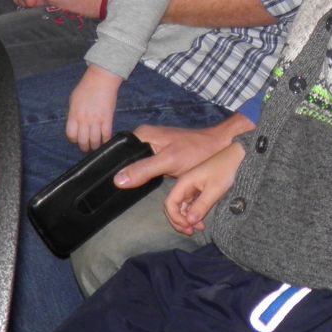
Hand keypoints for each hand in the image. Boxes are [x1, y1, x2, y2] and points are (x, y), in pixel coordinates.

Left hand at [66, 66, 124, 151]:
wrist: (101, 79)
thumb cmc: (86, 87)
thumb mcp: (74, 100)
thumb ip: (74, 114)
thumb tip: (75, 124)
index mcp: (74, 115)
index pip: (71, 135)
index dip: (74, 140)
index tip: (77, 140)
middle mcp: (84, 120)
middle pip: (83, 141)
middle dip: (85, 147)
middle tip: (87, 148)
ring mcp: (96, 120)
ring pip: (95, 141)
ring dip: (95, 146)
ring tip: (96, 146)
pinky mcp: (108, 118)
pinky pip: (106, 135)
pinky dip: (106, 141)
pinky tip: (105, 141)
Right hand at [112, 115, 254, 192]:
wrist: (219, 146)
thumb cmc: (196, 150)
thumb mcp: (168, 161)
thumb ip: (143, 169)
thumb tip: (117, 180)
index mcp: (142, 135)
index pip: (119, 153)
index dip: (115, 170)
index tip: (112, 187)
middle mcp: (144, 140)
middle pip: (127, 162)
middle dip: (126, 179)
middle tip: (122, 196)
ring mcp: (152, 149)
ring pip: (136, 168)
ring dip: (136, 181)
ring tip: (131, 196)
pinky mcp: (160, 159)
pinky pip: (146, 171)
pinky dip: (146, 181)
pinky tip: (145, 191)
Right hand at [163, 139, 245, 233]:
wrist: (237, 157)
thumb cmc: (225, 170)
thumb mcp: (215, 189)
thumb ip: (201, 206)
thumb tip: (189, 222)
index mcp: (184, 183)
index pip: (170, 203)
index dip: (175, 217)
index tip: (188, 226)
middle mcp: (185, 186)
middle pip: (174, 207)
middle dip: (179, 221)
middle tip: (191, 232)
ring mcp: (192, 188)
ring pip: (183, 208)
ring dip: (187, 220)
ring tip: (198, 229)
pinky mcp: (199, 191)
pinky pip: (192, 206)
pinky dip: (194, 215)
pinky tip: (202, 223)